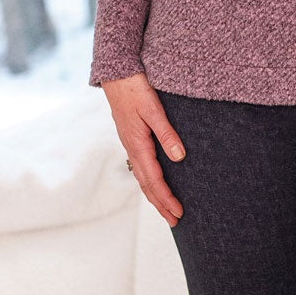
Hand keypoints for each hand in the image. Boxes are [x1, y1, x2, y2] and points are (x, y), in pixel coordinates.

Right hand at [100, 72, 185, 225]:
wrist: (116, 73)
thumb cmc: (135, 88)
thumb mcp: (153, 109)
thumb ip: (167, 133)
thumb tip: (179, 157)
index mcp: (137, 144)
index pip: (154, 180)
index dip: (166, 198)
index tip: (179, 213)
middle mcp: (132, 148)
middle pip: (146, 184)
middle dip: (160, 204)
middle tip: (175, 221)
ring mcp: (130, 143)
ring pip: (142, 177)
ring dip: (154, 195)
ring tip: (165, 209)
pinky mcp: (131, 138)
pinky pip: (140, 166)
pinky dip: (148, 180)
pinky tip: (154, 182)